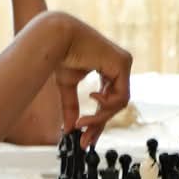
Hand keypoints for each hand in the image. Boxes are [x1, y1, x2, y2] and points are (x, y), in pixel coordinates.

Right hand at [54, 15, 132, 143]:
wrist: (55, 37)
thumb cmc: (60, 54)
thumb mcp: (68, 86)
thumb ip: (72, 106)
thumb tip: (70, 128)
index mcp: (107, 70)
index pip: (108, 100)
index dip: (97, 121)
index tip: (87, 137)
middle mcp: (118, 67)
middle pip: (115, 105)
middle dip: (98, 124)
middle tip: (85, 140)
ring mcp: (123, 64)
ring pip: (119, 103)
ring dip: (100, 117)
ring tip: (81, 122)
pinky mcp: (123, 63)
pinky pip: (121, 95)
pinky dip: (106, 104)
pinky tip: (92, 98)